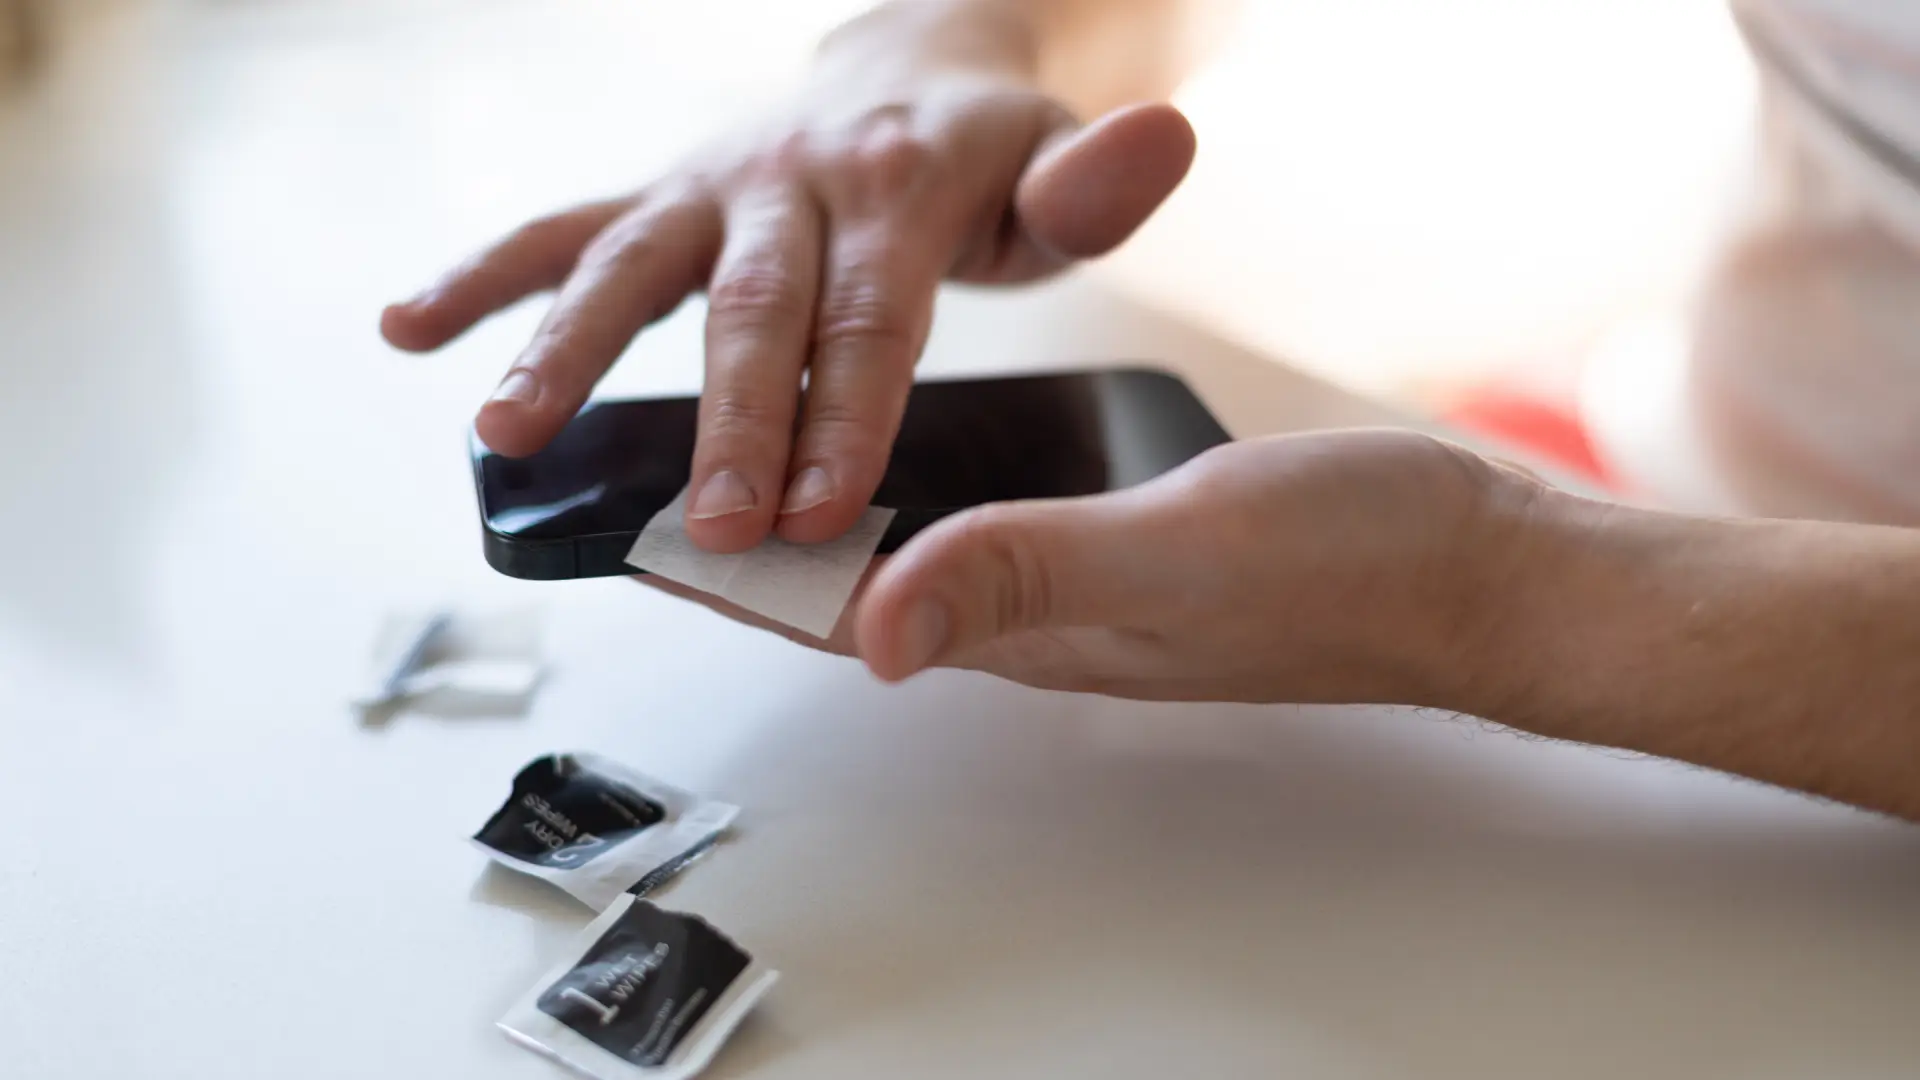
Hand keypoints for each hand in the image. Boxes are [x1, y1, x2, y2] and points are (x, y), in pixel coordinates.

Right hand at [381, 39, 1195, 553]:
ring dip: (563, 349)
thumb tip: (1161, 143)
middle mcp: (791, 180)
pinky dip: (486, 277)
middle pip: (754, 311)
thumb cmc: (987, 159)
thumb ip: (1096, 185)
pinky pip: (562, 229)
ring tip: (505, 431)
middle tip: (712, 529)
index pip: (875, 318)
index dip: (850, 414)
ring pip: (631, 267)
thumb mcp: (1057, 172)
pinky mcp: (658, 196)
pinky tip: (412, 330)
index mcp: (897, 187)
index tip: (829, 513)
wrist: (910, 64)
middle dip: (729, 423)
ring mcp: (710, 186)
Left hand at [644, 429, 1548, 707]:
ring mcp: (1104, 592)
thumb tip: (874, 623)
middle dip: (770, 562)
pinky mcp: (1148, 553)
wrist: (1483, 571)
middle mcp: (1058, 618)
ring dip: (845, 541)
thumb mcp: (1179, 552)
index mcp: (1045, 628)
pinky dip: (940, 509)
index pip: (853, 614)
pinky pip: (1007, 539)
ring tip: (771, 487)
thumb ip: (1030, 573)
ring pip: (933, 571)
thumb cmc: (1355, 569)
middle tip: (677, 502)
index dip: (748, 579)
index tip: (648, 539)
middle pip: (872, 598)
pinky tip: (940, 473)